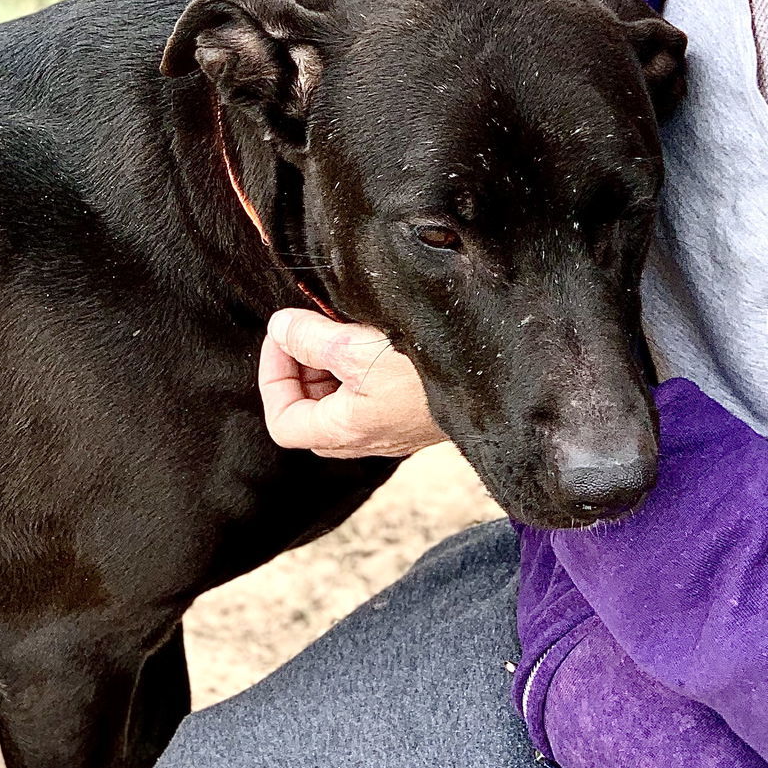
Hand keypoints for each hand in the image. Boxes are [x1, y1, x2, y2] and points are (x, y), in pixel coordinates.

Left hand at [258, 309, 447, 458]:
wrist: (495, 381)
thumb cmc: (425, 370)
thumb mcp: (356, 347)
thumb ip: (309, 338)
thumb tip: (279, 328)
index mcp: (345, 431)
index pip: (283, 423)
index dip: (273, 378)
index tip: (284, 338)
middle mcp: (365, 439)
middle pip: (308, 411)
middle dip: (301, 367)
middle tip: (310, 328)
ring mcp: (389, 429)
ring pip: (338, 403)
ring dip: (329, 365)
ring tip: (342, 327)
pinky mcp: (410, 415)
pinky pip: (367, 396)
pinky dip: (356, 369)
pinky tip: (372, 339)